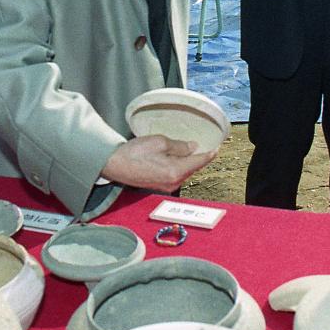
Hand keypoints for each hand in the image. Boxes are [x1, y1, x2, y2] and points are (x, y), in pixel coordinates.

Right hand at [101, 134, 216, 192]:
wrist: (113, 165)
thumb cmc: (134, 152)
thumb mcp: (160, 142)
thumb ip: (179, 146)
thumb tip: (193, 147)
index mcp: (175, 172)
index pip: (199, 162)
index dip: (209, 154)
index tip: (216, 148)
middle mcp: (173, 183)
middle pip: (192, 169)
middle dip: (198, 158)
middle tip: (204, 146)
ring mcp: (166, 187)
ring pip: (184, 172)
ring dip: (188, 162)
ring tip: (190, 150)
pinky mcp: (159, 186)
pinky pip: (175, 176)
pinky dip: (178, 167)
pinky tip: (176, 158)